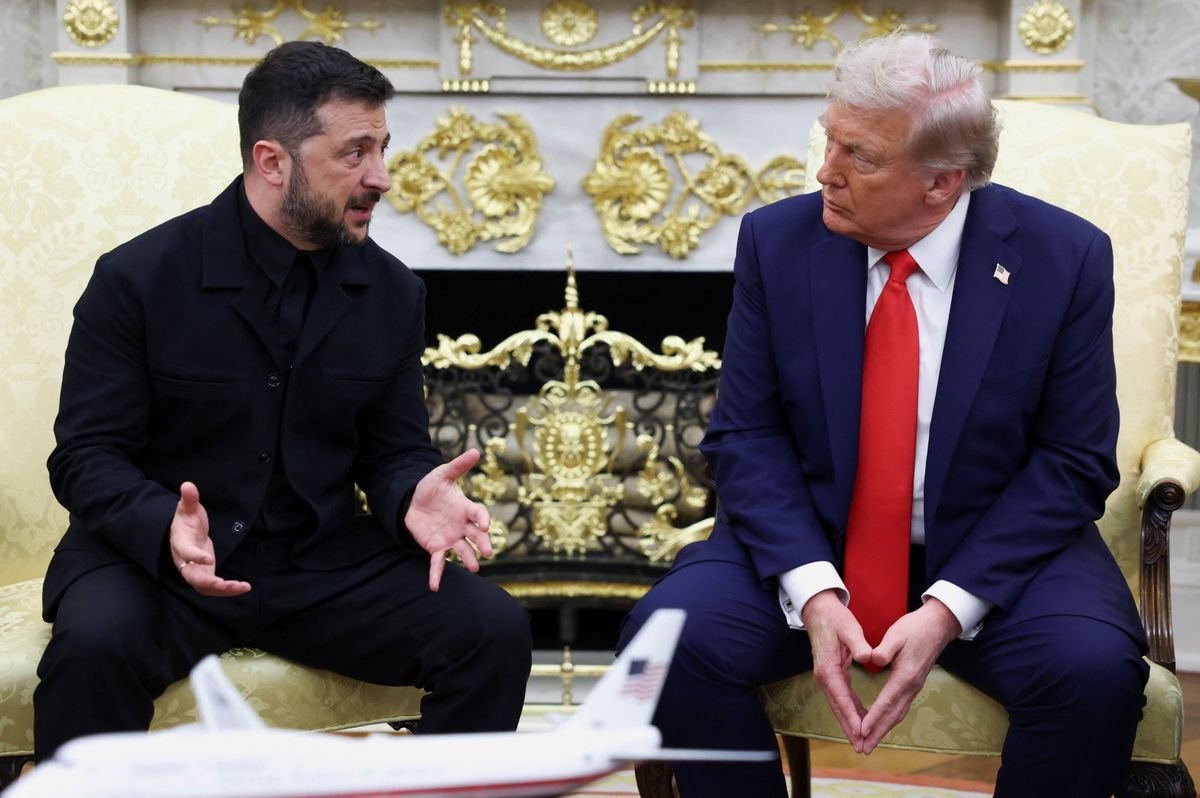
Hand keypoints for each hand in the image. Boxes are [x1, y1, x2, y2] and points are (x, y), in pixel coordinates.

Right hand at [169, 482, 250, 596]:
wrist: (184, 534)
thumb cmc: (186, 520)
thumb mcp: (187, 508)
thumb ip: (189, 499)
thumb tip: (187, 485)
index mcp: (180, 543)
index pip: (185, 552)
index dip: (195, 556)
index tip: (208, 559)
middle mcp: (185, 562)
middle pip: (193, 577)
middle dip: (209, 583)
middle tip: (226, 584)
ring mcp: (194, 570)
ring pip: (205, 587)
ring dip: (222, 590)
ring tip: (242, 587)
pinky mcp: (204, 576)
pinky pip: (214, 588)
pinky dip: (227, 590)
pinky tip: (243, 587)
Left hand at [404, 449, 492, 591]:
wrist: (412, 502)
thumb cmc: (431, 488)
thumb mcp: (442, 475)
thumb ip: (458, 466)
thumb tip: (476, 450)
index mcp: (466, 508)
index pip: (478, 514)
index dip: (482, 519)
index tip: (485, 524)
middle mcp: (462, 525)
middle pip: (476, 535)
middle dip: (482, 543)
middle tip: (488, 551)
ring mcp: (451, 538)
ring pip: (463, 550)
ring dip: (469, 559)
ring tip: (475, 568)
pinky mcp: (436, 548)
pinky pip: (439, 563)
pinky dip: (437, 575)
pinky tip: (435, 587)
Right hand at [801, 589, 872, 751]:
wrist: (818, 610)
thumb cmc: (835, 618)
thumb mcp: (849, 628)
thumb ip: (858, 643)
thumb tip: (868, 657)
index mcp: (828, 668)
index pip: (842, 698)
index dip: (852, 717)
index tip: (862, 732)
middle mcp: (824, 676)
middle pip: (838, 708)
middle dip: (850, 729)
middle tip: (863, 747)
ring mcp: (826, 677)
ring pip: (839, 705)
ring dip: (850, 724)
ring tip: (862, 741)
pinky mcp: (831, 674)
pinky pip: (841, 697)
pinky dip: (850, 711)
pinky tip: (860, 720)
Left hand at [859, 598, 960, 752]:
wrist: (937, 626)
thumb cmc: (915, 628)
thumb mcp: (897, 634)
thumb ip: (884, 649)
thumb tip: (873, 659)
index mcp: (905, 676)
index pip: (886, 701)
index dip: (874, 718)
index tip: (861, 731)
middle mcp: (911, 686)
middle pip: (893, 716)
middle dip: (877, 733)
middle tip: (863, 749)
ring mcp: (914, 687)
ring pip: (898, 714)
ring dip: (883, 730)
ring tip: (870, 743)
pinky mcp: (913, 685)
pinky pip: (900, 708)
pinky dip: (890, 720)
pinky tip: (882, 725)